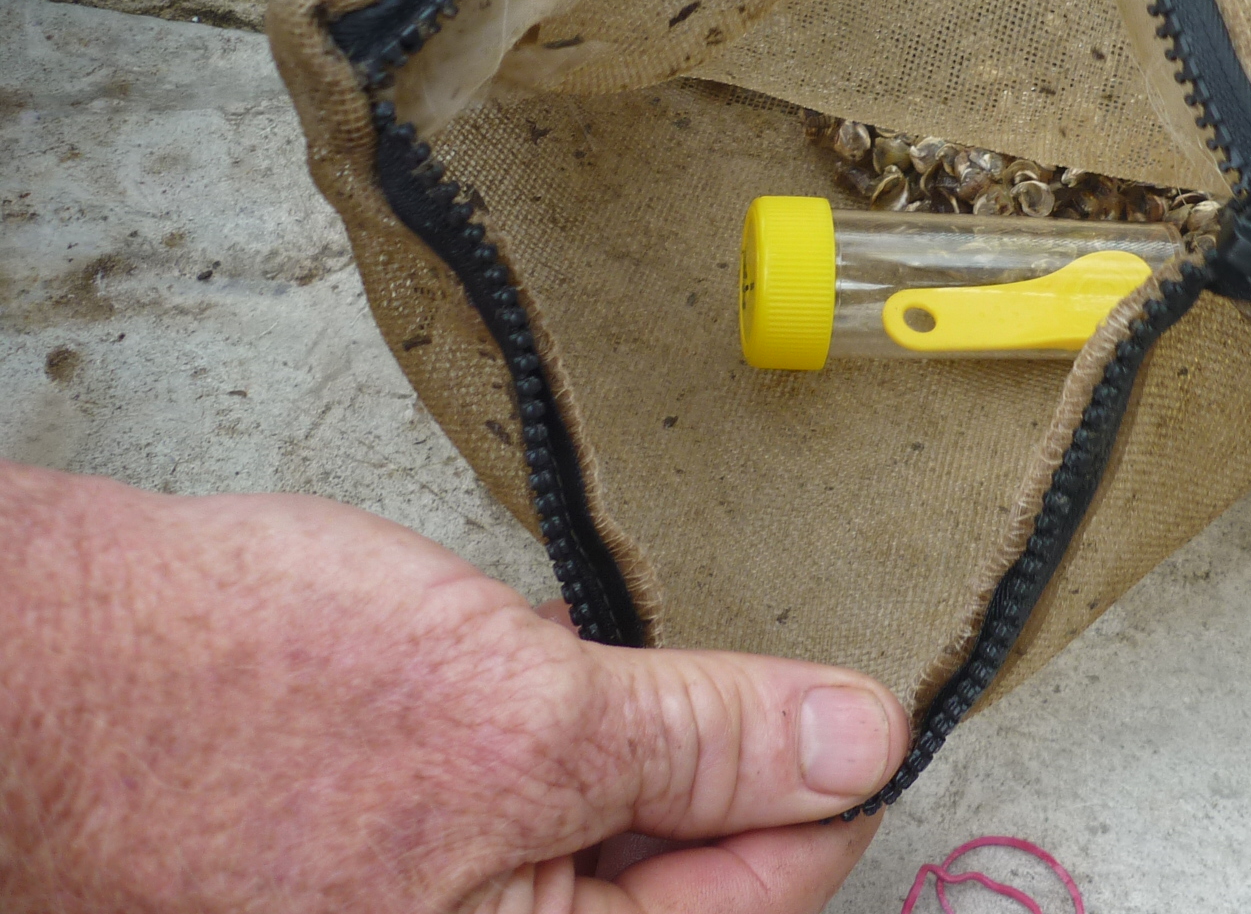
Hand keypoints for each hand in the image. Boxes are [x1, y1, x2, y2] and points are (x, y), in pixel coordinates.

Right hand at [0, 461, 908, 913]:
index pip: (757, 909)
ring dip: (644, 761)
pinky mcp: (394, 867)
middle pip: (684, 890)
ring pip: (610, 851)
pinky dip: (569, 754)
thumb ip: (706, 738)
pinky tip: (541, 687)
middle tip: (745, 677)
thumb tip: (856, 741)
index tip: (867, 712)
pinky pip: (530, 830)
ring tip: (601, 673)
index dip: (829, 795)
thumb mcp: (520, 705)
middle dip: (727, 779)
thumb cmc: (227, 698)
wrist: (40, 664)